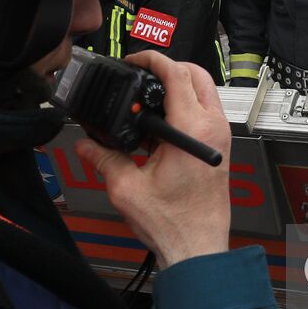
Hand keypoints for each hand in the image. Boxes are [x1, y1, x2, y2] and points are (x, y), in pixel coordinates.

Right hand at [73, 52, 231, 267]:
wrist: (197, 248)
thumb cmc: (174, 223)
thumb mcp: (126, 187)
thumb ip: (104, 158)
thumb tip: (87, 144)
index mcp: (193, 128)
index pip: (176, 74)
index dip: (152, 60)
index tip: (134, 60)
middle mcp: (213, 127)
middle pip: (196, 74)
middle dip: (169, 67)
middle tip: (142, 74)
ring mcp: (220, 137)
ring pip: (204, 92)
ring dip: (179, 86)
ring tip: (148, 98)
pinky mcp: (220, 148)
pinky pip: (206, 112)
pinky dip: (186, 105)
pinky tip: (160, 124)